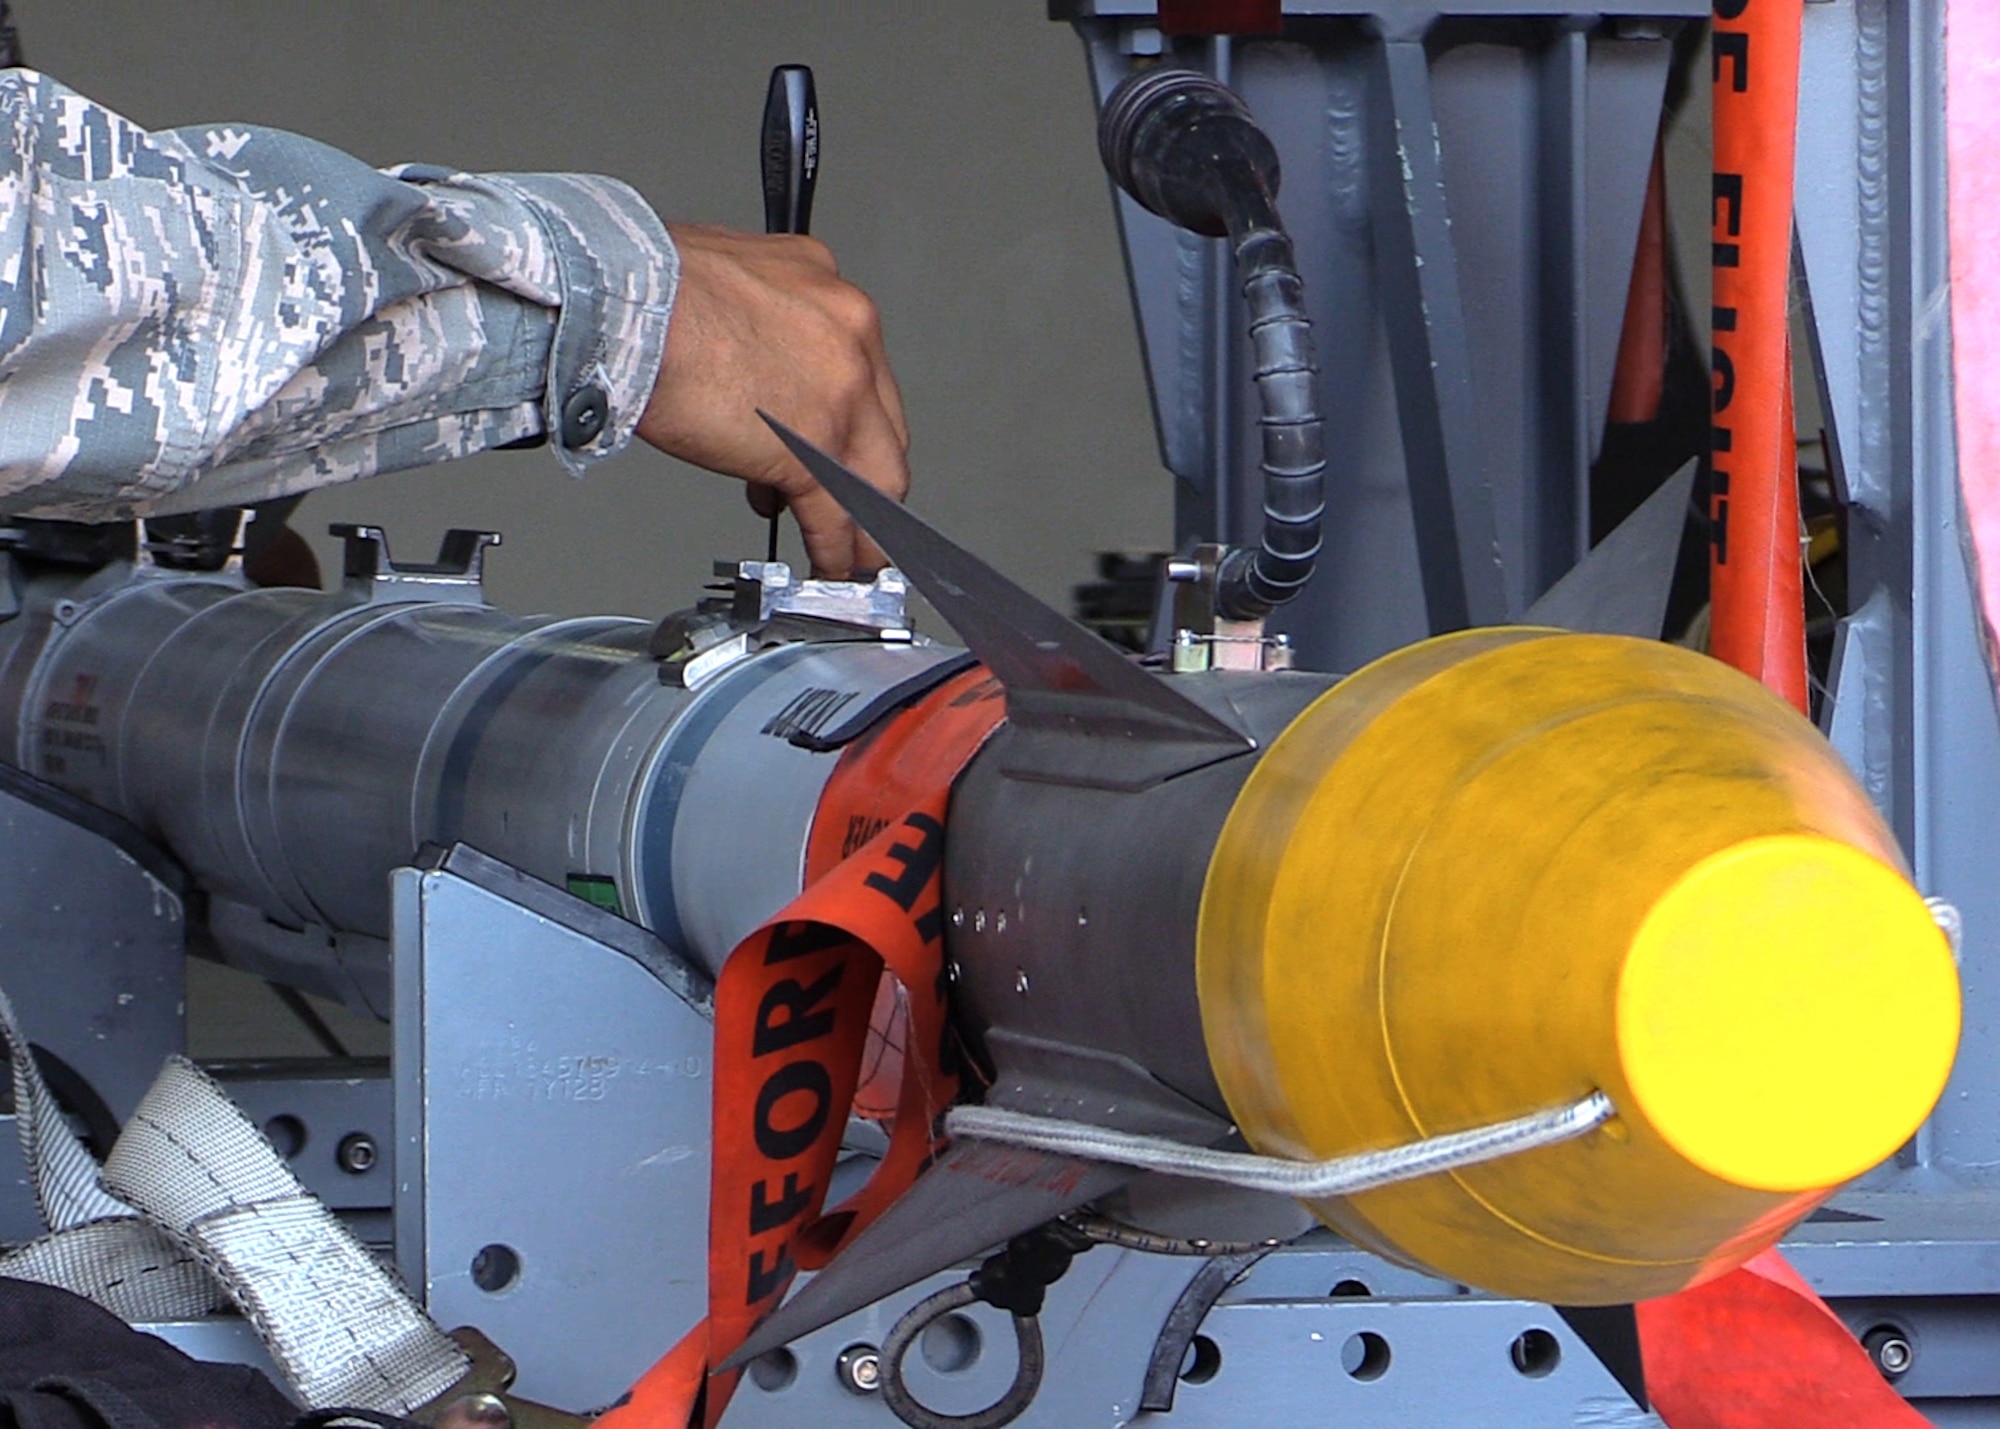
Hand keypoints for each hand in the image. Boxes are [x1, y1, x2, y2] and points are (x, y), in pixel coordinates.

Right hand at [636, 224, 909, 577]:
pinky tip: (829, 565)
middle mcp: (846, 332)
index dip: (847, 420)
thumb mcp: (723, 284)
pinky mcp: (813, 448)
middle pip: (880, 426)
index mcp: (823, 290)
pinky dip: (838, 550)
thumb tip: (745, 362)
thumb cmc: (646, 289)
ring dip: (861, 520)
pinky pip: (839, 514)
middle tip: (846, 501)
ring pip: (875, 475)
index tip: (835, 442)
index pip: (857, 371)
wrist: (622, 304)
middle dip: (861, 470)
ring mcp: (840, 392)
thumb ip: (754, 326)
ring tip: (847, 548)